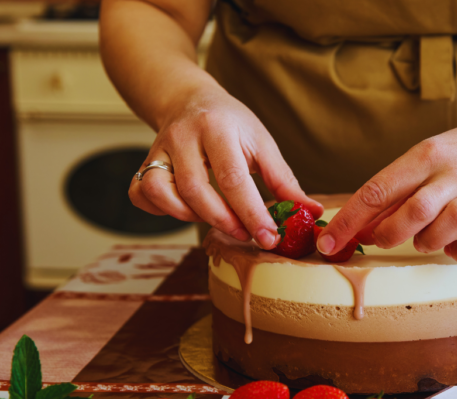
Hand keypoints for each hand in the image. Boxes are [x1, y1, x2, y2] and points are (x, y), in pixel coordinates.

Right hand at [128, 85, 323, 248]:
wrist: (189, 99)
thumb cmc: (231, 124)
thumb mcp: (262, 143)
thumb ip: (283, 180)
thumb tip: (311, 212)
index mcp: (217, 128)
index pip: (232, 178)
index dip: (252, 213)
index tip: (269, 236)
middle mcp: (182, 137)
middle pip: (195, 189)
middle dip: (224, 220)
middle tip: (247, 234)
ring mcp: (158, 149)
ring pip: (161, 191)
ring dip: (190, 216)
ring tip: (218, 219)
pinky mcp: (144, 163)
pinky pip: (140, 193)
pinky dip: (160, 210)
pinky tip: (186, 210)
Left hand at [317, 103, 456, 265]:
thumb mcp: (426, 157)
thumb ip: (396, 191)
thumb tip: (355, 225)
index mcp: (426, 155)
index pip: (378, 189)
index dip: (349, 220)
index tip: (327, 244)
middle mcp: (454, 172)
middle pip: (415, 209)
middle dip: (389, 234)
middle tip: (382, 240)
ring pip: (450, 223)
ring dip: (428, 241)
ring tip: (423, 240)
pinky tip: (455, 247)